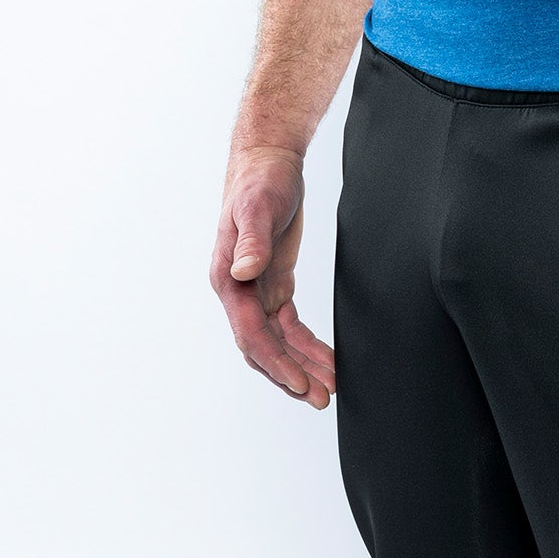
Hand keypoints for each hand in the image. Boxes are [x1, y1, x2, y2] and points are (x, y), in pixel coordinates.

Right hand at [210, 145, 335, 409]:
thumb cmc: (261, 180)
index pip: (250, 334)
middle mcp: (238, 291)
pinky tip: (326, 359)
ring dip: (301, 365)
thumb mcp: (258, 208)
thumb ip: (252, 242)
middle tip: (322, 397)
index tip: (299, 383)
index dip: (275, 362)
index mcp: (228, 279)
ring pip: (278, 341)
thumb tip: (241, 273)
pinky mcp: (274, 284)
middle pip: (263, 347)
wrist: (269, 159)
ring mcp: (256, 290)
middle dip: (291, 375)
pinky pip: (288, 325)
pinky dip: (305, 344)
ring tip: (330, 388)